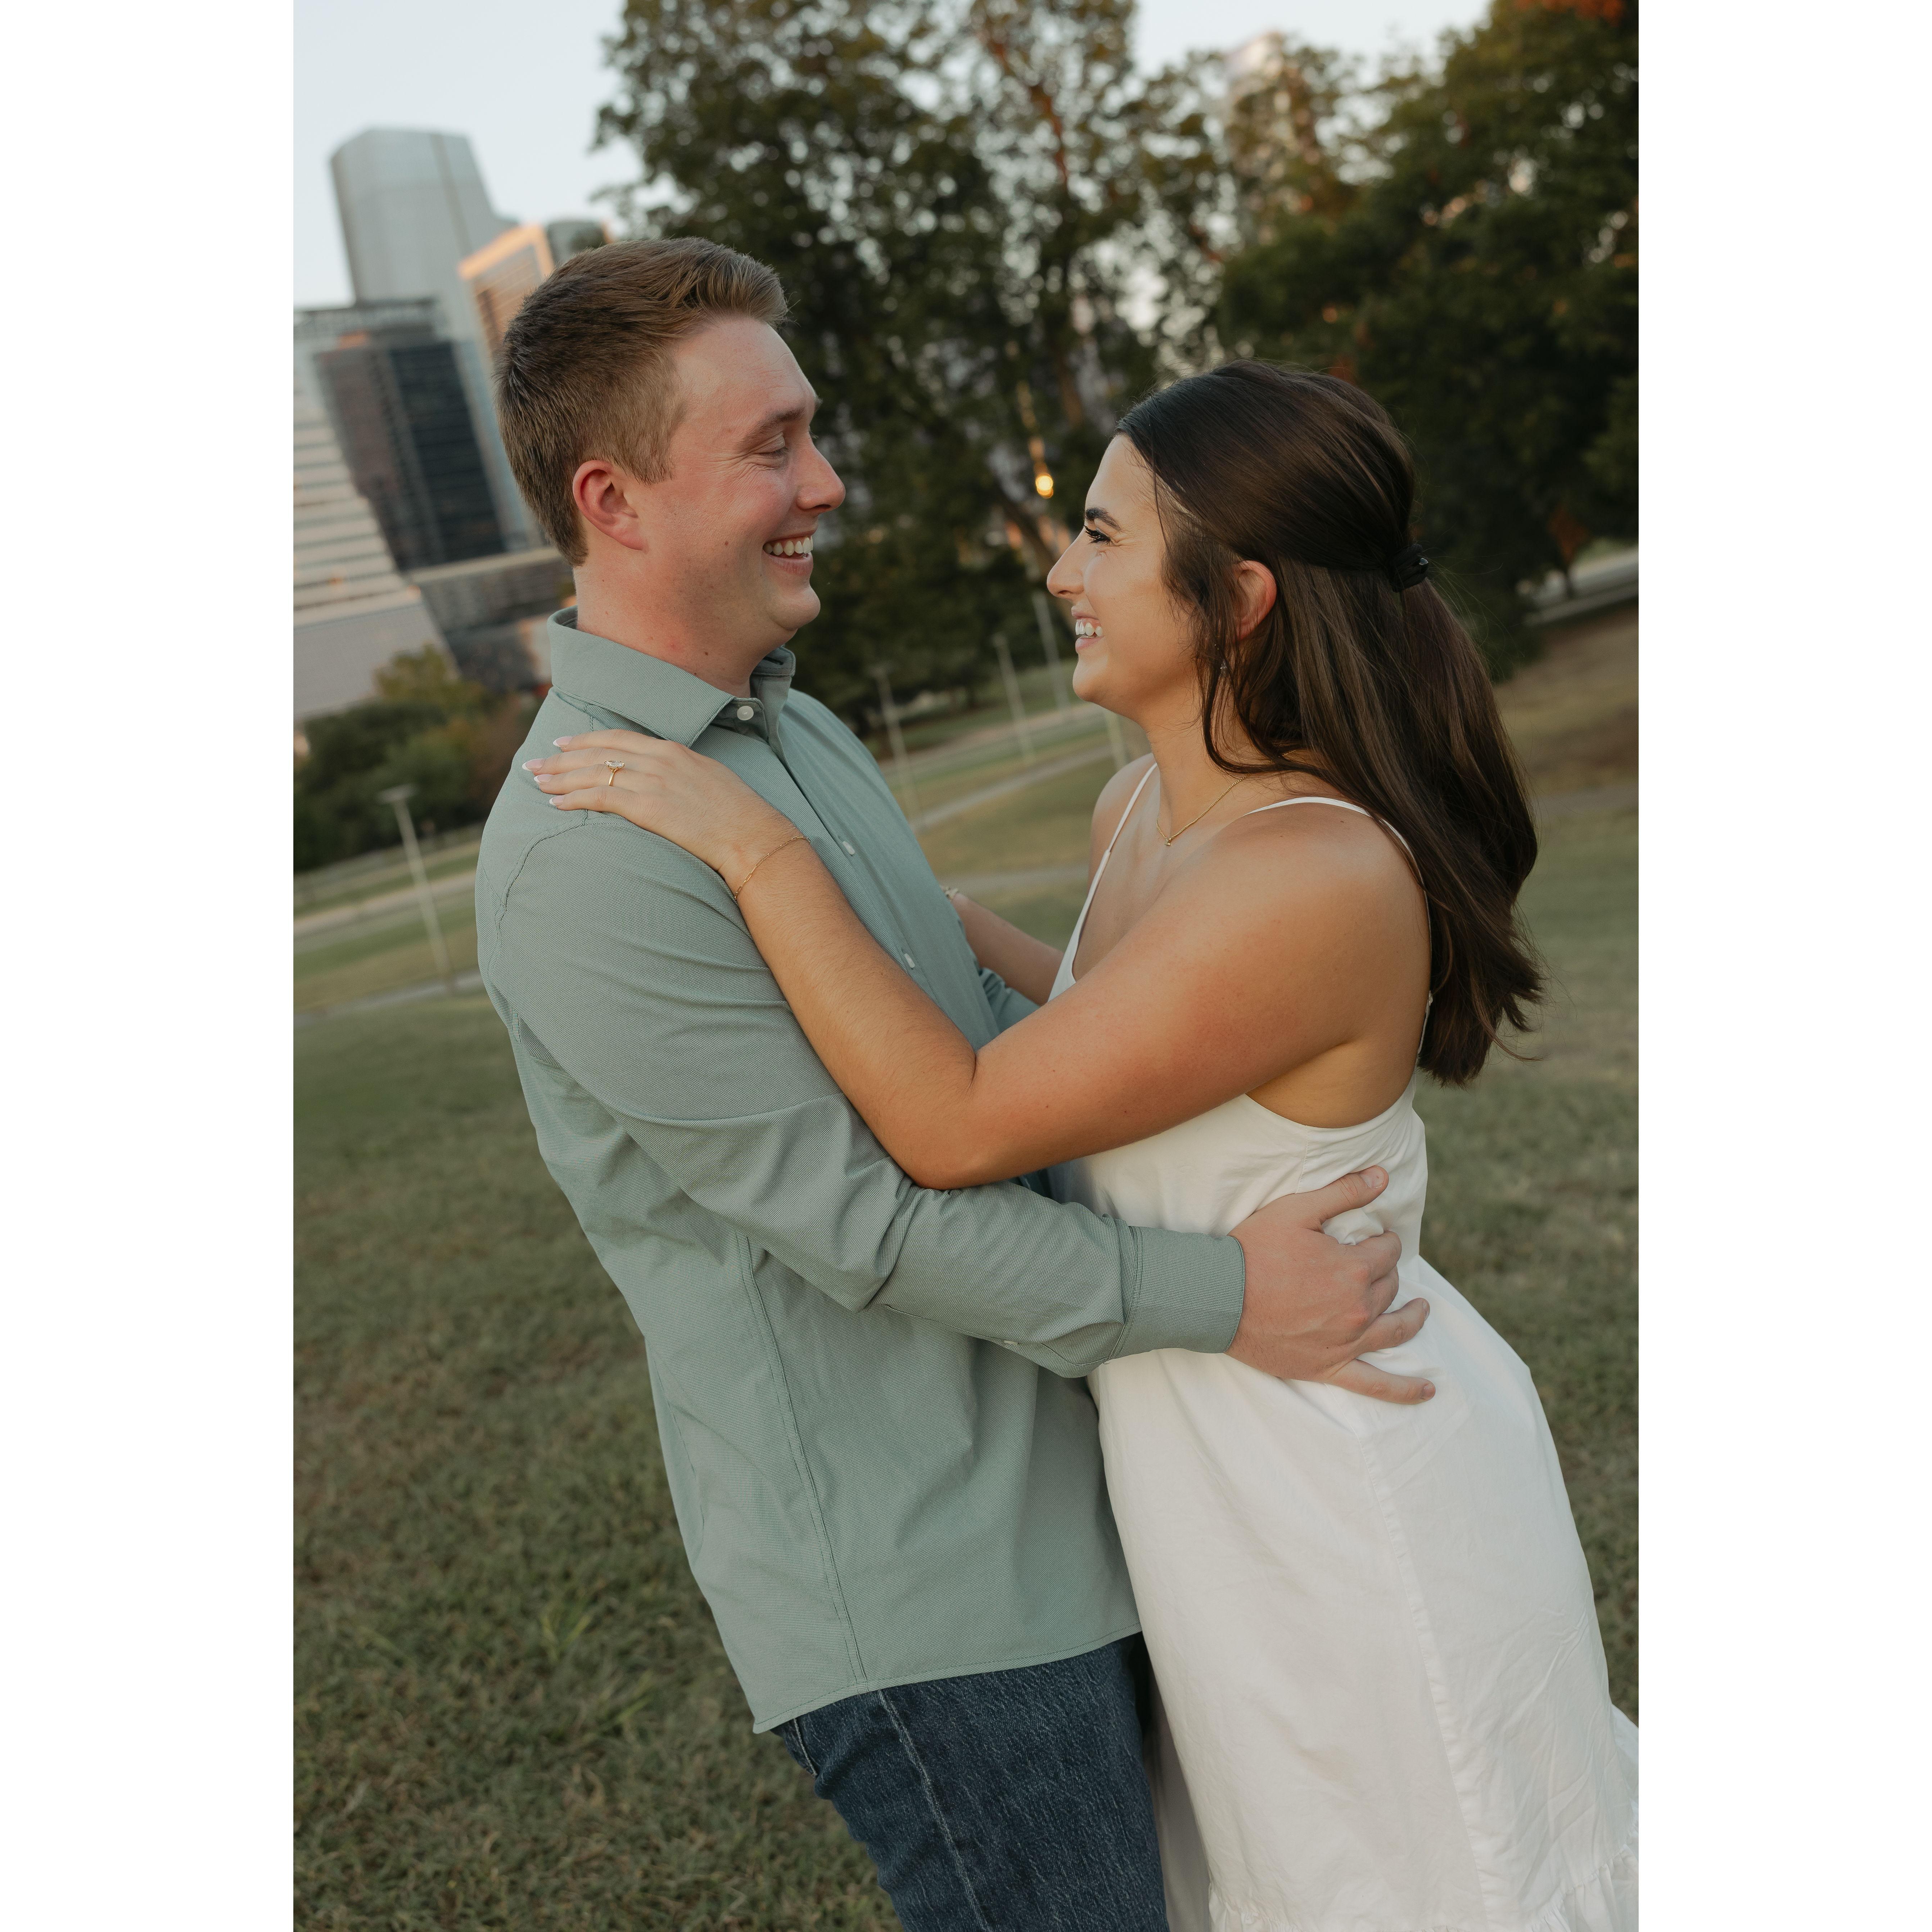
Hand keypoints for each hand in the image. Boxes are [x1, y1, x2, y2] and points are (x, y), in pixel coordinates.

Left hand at [524, 731, 798, 884]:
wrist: (752, 834)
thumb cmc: (737, 813)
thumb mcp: (708, 778)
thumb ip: (680, 772)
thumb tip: (663, 778)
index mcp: (672, 751)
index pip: (618, 738)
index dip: (585, 740)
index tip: (562, 743)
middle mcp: (658, 761)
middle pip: (597, 753)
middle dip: (561, 758)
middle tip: (534, 763)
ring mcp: (652, 783)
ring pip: (592, 773)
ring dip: (560, 778)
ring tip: (536, 782)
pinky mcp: (647, 808)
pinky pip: (600, 798)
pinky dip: (574, 799)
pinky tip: (556, 803)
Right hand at [1228, 1168, 1432, 1403]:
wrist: (1217, 1297)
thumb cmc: (1253, 1250)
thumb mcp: (1296, 1210)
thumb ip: (1343, 1192)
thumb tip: (1382, 1176)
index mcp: (1353, 1269)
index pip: (1387, 1252)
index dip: (1383, 1242)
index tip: (1374, 1238)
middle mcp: (1358, 1308)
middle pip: (1389, 1286)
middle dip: (1386, 1271)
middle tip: (1373, 1264)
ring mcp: (1346, 1342)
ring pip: (1395, 1329)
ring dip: (1413, 1317)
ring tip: (1421, 1310)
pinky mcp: (1329, 1367)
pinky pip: (1376, 1384)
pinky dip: (1404, 1391)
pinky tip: (1428, 1391)